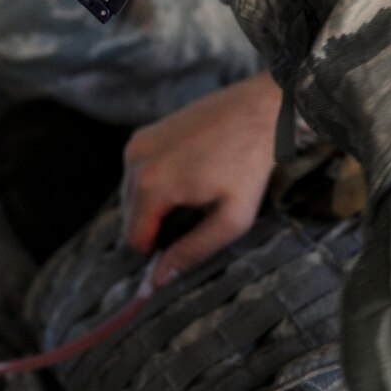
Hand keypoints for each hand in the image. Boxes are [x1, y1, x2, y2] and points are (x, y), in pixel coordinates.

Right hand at [122, 73, 280, 282]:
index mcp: (151, 184)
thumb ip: (192, 251)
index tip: (182, 247)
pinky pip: (138, 172)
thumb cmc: (251, 163)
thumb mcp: (231, 218)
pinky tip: (188, 175)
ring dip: (155, 204)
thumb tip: (158, 281)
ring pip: (132, 194)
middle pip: (129, 217)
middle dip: (156, 226)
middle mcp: (135, 160)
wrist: (260, 109)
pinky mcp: (144, 132)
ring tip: (195, 194)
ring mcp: (136, 142)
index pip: (133, 238)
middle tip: (196, 218)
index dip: (155, 252)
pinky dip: (156, 182)